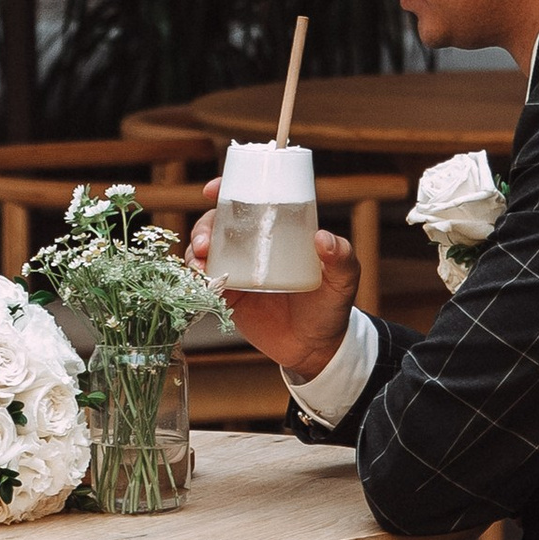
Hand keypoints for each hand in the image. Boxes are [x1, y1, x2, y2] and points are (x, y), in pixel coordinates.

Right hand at [187, 198, 359, 384]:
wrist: (315, 349)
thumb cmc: (331, 306)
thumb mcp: (343, 279)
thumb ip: (341, 257)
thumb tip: (323, 238)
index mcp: (279, 231)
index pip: (249, 202)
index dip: (227, 191)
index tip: (212, 190)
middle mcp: (254, 246)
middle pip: (218, 224)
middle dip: (203, 227)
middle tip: (205, 243)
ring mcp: (238, 270)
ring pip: (206, 250)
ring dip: (195, 252)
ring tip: (201, 264)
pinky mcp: (228, 295)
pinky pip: (204, 281)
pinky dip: (196, 277)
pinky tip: (199, 280)